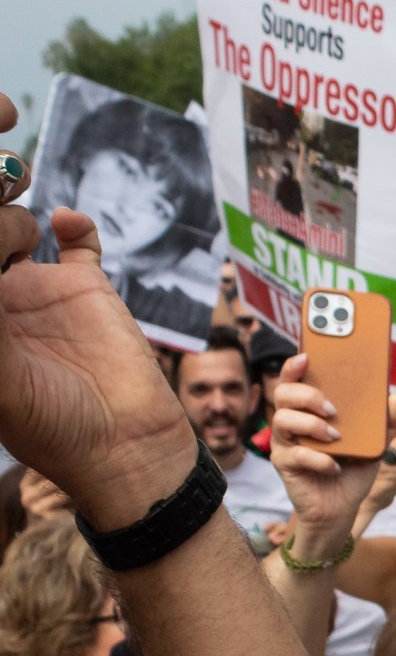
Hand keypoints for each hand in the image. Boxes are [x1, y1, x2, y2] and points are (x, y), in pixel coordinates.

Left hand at [0, 93, 195, 527]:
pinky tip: (67, 228)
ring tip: (21, 226)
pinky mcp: (88, 288)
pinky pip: (77, 238)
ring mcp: (37, 288)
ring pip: (13, 219)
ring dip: (12, 208)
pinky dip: (73, 223)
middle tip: (4, 233)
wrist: (124, 447)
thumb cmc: (48, 423)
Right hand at [266, 355, 395, 561]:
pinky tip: (334, 466)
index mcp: (310, 409)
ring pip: (283, 420)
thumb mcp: (376, 444)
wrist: (342, 506)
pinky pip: (296, 454)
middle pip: (284, 393)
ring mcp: (285, 442)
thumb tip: (393, 398)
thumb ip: (386, 422)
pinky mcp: (285, 464)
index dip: (295, 365)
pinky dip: (319, 459)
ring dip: (312, 425)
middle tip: (333, 410)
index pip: (295, 380)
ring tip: (336, 437)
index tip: (308, 357)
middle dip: (308, 395)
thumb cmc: (353, 468)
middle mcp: (292, 421)